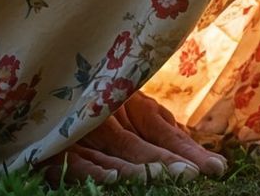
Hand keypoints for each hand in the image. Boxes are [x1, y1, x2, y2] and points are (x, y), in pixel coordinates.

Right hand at [44, 89, 226, 183]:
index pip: (162, 131)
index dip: (186, 149)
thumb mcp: (129, 106)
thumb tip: (193, 146)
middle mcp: (107, 117)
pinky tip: (111, 179)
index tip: (216, 167)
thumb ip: (158, 125)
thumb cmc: (91, 97)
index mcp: (129, 103)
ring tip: (169, 177)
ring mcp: (81, 133)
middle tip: (196, 173)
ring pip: (114, 154)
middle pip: (141, 145)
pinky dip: (92, 170)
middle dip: (169, 161)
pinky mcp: (52, 151)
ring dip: (140, 170)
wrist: (44, 79)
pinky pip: (74, 163)